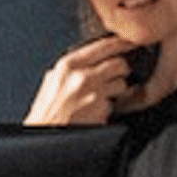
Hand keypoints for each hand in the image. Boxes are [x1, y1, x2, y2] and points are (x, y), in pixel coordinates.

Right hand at [27, 36, 146, 127]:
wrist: (44, 135)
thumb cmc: (47, 111)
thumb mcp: (54, 81)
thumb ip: (72, 68)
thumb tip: (92, 60)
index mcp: (67, 64)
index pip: (102, 46)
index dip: (121, 43)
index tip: (131, 42)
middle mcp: (82, 75)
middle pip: (119, 64)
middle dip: (121, 71)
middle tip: (116, 76)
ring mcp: (94, 92)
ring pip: (122, 84)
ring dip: (116, 92)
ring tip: (99, 98)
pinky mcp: (102, 109)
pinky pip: (116, 104)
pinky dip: (110, 107)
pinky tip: (96, 112)